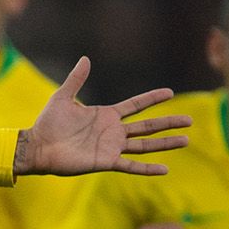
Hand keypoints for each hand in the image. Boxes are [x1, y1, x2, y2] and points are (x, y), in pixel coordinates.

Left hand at [17, 58, 190, 175]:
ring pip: (145, 145)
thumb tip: (85, 58)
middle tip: (190, 120)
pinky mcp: (106, 162)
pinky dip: (148, 168)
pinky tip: (165, 169)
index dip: (153, 98)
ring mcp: (111, 147)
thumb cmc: (48, 123)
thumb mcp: (63, 97)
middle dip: (168, 122)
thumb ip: (76, 79)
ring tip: (185, 140)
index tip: (171, 92)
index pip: (136, 105)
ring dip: (165, 143)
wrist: (38, 147)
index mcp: (106, 115)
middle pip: (147, 125)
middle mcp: (113, 131)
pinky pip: (131, 165)